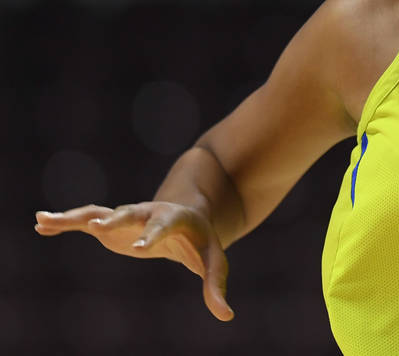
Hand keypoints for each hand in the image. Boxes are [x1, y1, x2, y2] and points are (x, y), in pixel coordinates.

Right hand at [34, 202, 233, 320]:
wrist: (186, 218)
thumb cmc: (201, 243)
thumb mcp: (213, 261)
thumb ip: (217, 286)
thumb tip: (226, 316)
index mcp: (175, 219)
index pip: (164, 226)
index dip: (153, 236)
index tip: (140, 248)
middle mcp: (147, 213)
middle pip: (130, 213)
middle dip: (114, 220)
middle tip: (94, 226)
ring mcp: (127, 217)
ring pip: (99, 214)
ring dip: (74, 217)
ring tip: (45, 219)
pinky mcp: (111, 225)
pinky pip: (85, 221)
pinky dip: (64, 223)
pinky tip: (41, 226)